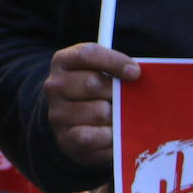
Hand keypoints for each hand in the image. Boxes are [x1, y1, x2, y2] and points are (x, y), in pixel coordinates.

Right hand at [44, 43, 139, 166]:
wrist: (72, 120)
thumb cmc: (94, 91)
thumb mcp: (100, 71)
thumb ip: (115, 69)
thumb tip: (138, 75)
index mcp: (63, 62)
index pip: (86, 54)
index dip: (113, 61)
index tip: (135, 72)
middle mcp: (54, 85)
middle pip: (92, 83)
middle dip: (116, 92)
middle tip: (129, 99)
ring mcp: (57, 112)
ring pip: (98, 111)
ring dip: (116, 116)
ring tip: (121, 117)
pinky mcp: (64, 137)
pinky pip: (93, 136)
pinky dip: (110, 136)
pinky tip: (114, 133)